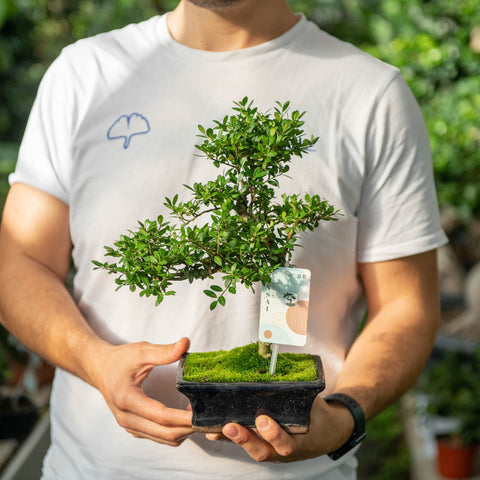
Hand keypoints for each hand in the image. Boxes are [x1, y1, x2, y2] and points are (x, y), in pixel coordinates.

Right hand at [91, 337, 192, 445]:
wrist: (100, 368)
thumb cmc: (120, 359)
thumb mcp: (141, 351)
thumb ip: (164, 351)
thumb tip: (185, 343)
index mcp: (127, 399)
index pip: (160, 415)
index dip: (183, 417)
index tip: (202, 413)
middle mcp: (126, 418)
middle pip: (164, 432)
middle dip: (188, 428)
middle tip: (208, 416)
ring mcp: (129, 426)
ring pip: (163, 438)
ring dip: (183, 431)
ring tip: (199, 415)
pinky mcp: (134, 428)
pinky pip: (158, 436)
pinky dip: (174, 431)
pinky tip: (185, 417)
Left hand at [206, 395, 354, 461]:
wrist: (324, 433)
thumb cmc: (315, 412)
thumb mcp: (311, 399)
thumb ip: (297, 384)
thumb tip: (279, 354)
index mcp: (297, 440)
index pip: (285, 442)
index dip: (273, 434)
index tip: (263, 420)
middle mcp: (280, 450)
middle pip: (261, 450)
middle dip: (245, 438)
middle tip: (231, 426)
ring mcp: (269, 449)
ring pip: (249, 448)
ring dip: (231, 438)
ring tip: (217, 427)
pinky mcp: (259, 444)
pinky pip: (242, 443)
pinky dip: (225, 437)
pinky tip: (210, 430)